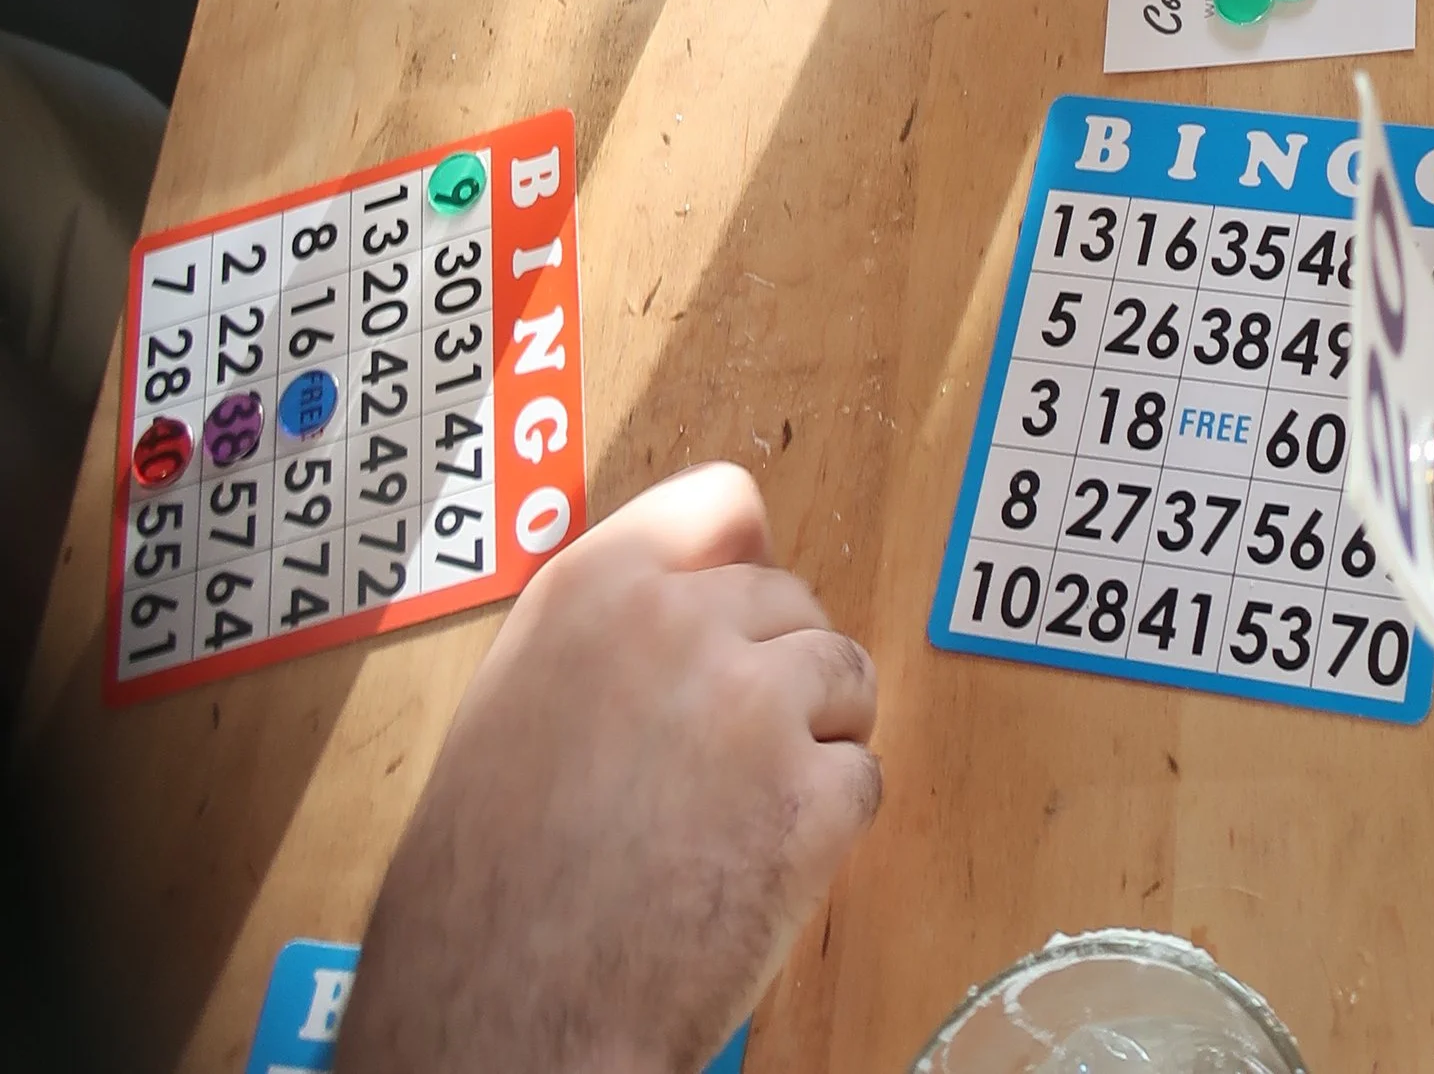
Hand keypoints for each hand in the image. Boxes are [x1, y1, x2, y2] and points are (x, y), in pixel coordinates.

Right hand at [340, 468, 878, 1073]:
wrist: (506, 1022)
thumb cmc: (481, 895)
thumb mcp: (511, 709)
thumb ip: (604, 641)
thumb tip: (683, 608)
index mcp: (595, 589)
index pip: (722, 504)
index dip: (740, 560)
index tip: (740, 608)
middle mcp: (682, 623)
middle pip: (791, 599)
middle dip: (774, 666)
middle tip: (732, 750)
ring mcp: (757, 704)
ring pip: (844, 675)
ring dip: (815, 734)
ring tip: (749, 808)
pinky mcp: (813, 797)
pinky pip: (860, 777)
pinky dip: (830, 823)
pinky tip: (762, 867)